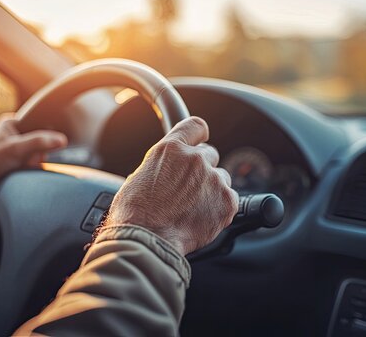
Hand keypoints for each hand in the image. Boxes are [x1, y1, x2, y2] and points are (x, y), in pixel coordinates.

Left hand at [0, 114, 67, 183]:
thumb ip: (39, 142)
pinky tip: (23, 171)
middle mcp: (15, 132)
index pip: (40, 122)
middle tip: (29, 159)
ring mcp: (15, 146)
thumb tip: (62, 140)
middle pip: (41, 139)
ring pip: (37, 152)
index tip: (50, 143)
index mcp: (13, 122)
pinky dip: (31, 168)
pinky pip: (32, 162)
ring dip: (34, 162)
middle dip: (39, 153)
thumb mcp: (16, 149)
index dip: (47, 134)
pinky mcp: (15, 159)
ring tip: (23, 166)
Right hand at [105, 116, 238, 254]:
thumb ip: (164, 165)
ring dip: (212, 189)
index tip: (201, 140)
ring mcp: (213, 180)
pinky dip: (219, 209)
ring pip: (221, 178)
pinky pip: (230, 199)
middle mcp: (195, 159)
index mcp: (172, 149)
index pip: (196, 126)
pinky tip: (201, 218)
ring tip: (192, 208)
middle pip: (210, 154)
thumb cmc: (135, 214)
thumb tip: (170, 170)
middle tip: (189, 189)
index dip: (199, 135)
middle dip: (202, 169)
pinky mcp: (227, 201)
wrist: (147, 240)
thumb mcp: (141, 176)